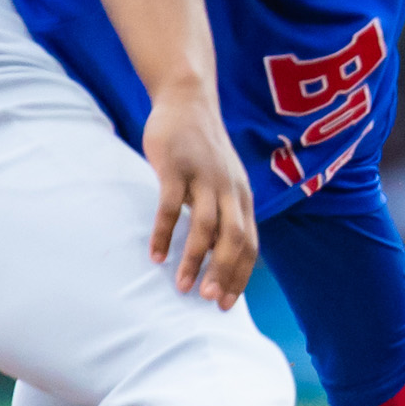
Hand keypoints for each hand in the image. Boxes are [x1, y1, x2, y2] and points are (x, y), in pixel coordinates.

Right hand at [141, 81, 257, 309]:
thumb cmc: (204, 151)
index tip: (226, 304)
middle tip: (209, 301)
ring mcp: (204, 178)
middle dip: (224, 273)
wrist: (188, 101)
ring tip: (182, 286)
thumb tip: (218, 255)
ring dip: (195, 259)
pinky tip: (154, 255)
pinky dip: (163, 233)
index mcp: (243, 198)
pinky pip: (170, 207)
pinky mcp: (177, 167)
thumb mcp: (223, 182)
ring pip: (204, 227)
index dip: (241, 275)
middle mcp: (230, 190)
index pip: (250, 244)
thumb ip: (224, 213)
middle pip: (234, 239)